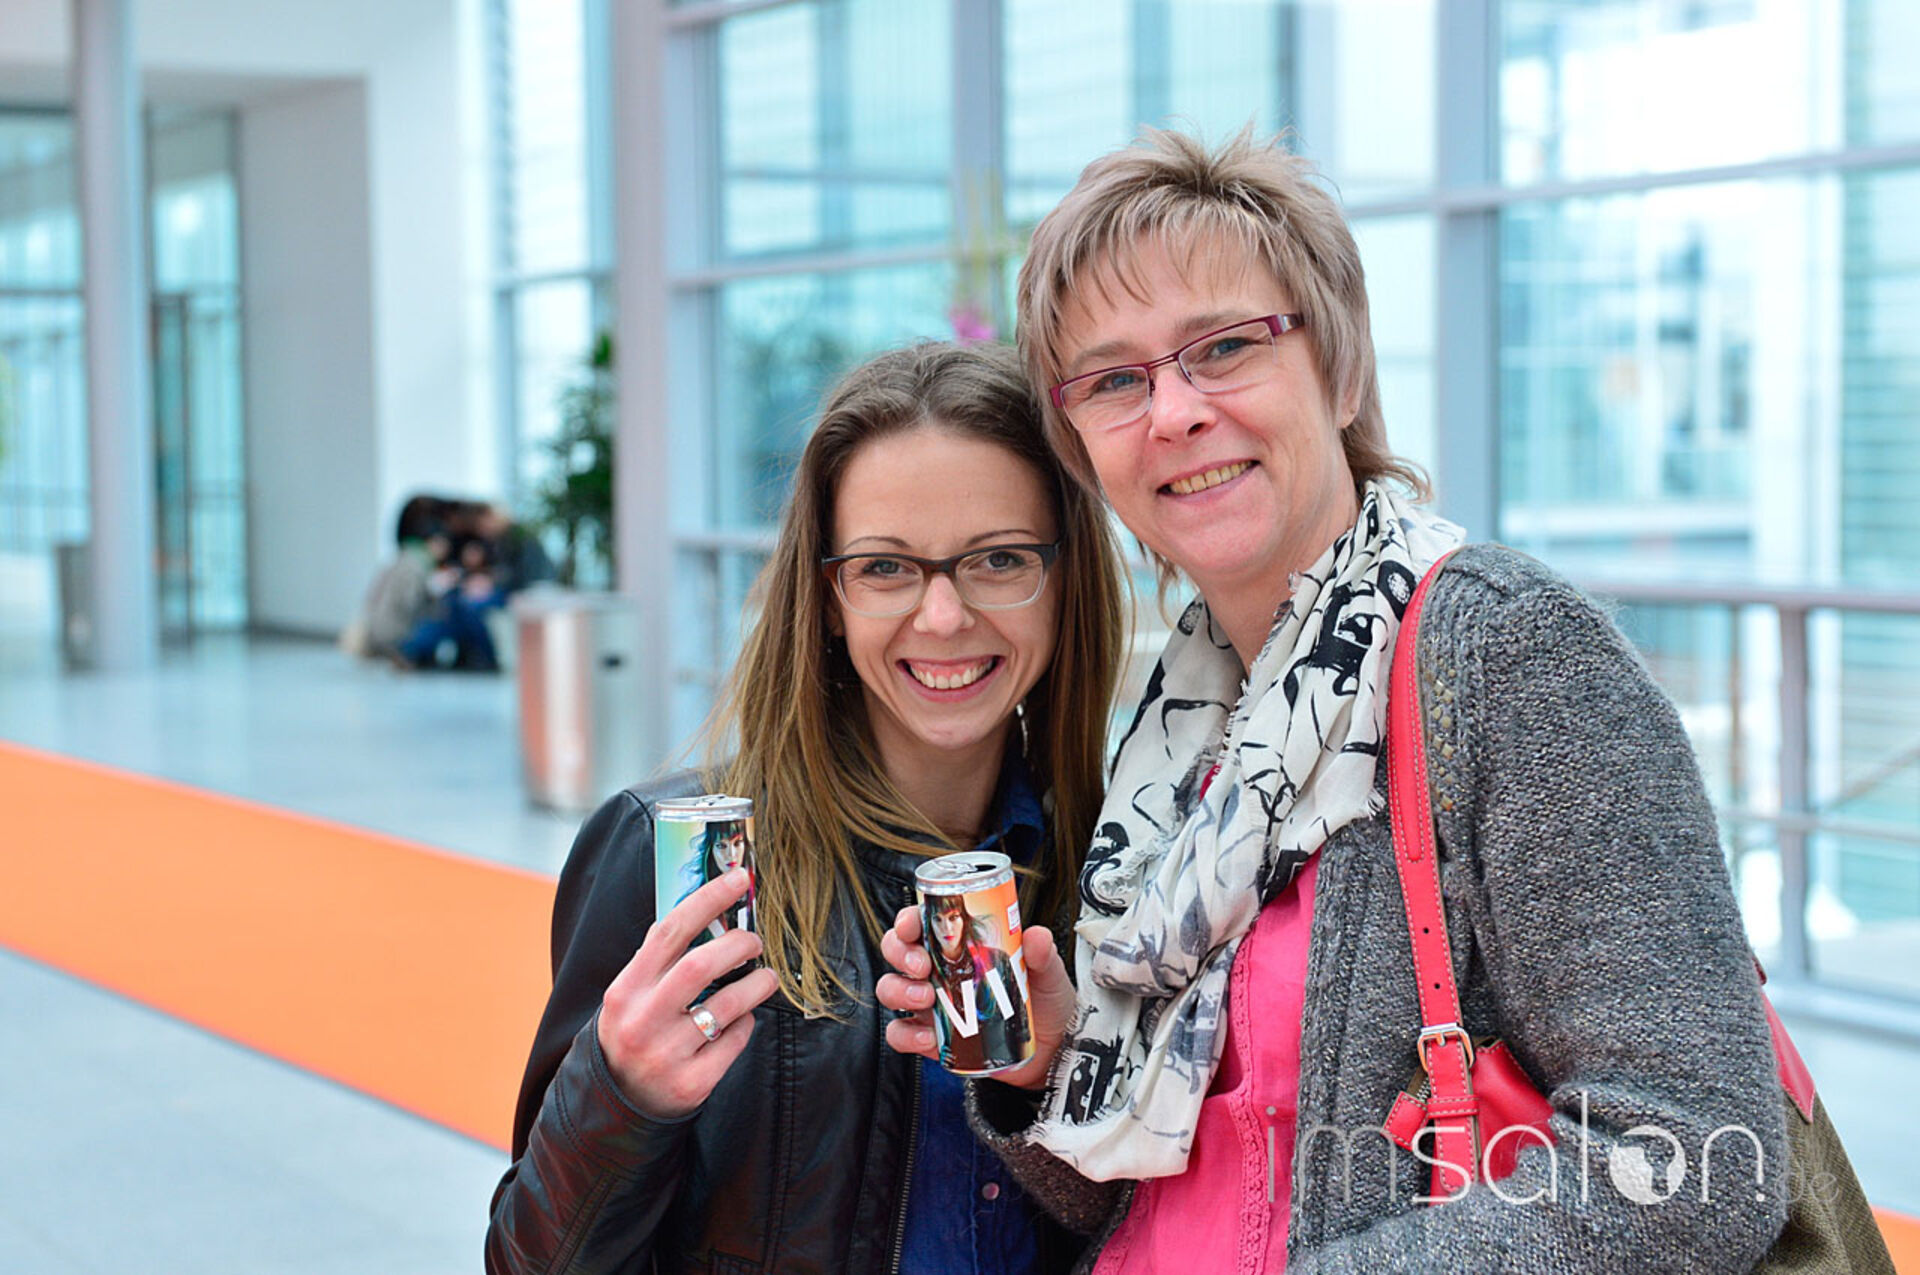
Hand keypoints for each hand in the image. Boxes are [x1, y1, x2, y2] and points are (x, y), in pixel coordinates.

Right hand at [597, 867, 779, 1118]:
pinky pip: (736, 1040)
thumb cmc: (634, 1033)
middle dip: (739, 944)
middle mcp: (643, 1021)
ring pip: (730, 1005)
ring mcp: (667, 1055)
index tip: (740, 879)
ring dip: (758, 984)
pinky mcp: (692, 1084)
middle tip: (755, 941)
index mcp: (626, 990)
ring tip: (764, 978)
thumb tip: (704, 910)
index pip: (670, 930)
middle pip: (703, 965)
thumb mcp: (630, 995)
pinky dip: (746, 1023)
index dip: (708, 899)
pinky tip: (741, 1020)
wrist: (617, 1104)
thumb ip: (659, 959)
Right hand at [875, 903, 1077, 1090]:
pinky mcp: (933, 1038)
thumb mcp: (1047, 972)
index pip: (922, 923)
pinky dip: (906, 1035)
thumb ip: (1041, 954)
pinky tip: (929, 1038)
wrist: (1052, 1049)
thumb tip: (1035, 936)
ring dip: (899, 991)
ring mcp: (932, 1004)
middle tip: (922, 966)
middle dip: (899, 953)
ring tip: (926, 999)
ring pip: (891, 989)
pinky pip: (901, 1034)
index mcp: (959, 945)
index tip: (913, 926)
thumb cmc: (1044, 1001)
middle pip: (896, 950)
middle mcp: (939, 970)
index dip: (908, 920)